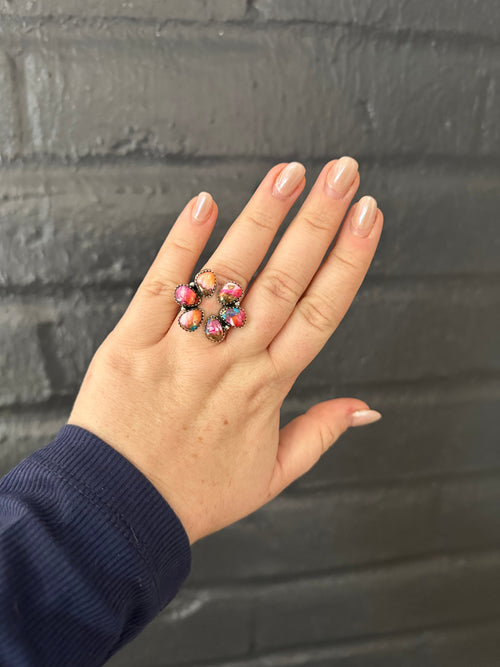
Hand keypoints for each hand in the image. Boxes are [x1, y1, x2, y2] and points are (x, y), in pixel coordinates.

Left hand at [67, 158, 383, 545]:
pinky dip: (182, 243)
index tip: (368, 218)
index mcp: (269, 386)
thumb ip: (321, 434)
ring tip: (290, 173)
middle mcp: (232, 359)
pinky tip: (205, 204)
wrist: (120, 511)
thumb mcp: (271, 476)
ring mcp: (183, 347)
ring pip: (230, 272)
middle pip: (286, 279)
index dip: (349, 260)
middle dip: (319, 220)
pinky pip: (162, 286)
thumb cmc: (194, 494)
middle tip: (343, 172)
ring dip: (262, 219)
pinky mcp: (134, 341)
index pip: (322, 311)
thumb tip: (367, 409)